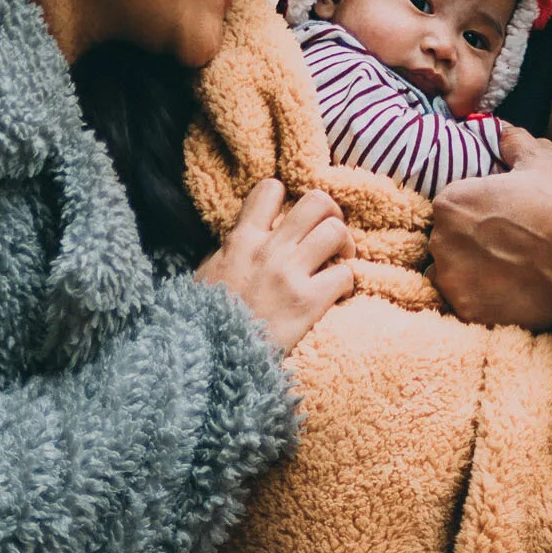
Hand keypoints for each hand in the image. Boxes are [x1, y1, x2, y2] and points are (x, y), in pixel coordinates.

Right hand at [197, 180, 355, 352]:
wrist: (208, 363)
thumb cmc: (205, 322)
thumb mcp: (207, 275)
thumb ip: (229, 252)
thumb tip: (242, 241)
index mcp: (241, 240)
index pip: (271, 189)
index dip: (288, 197)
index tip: (294, 219)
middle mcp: (268, 249)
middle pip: (316, 202)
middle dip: (330, 213)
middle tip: (329, 234)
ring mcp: (289, 274)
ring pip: (336, 231)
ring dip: (344, 245)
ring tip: (341, 261)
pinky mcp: (307, 303)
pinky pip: (344, 274)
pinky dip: (347, 282)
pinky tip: (338, 293)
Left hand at [429, 126, 551, 329]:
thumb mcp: (541, 162)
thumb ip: (513, 141)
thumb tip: (501, 131)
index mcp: (452, 201)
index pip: (449, 205)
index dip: (474, 209)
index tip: (496, 216)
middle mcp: (442, 240)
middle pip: (446, 238)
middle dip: (469, 239)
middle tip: (504, 242)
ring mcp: (453, 279)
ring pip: (449, 271)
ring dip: (469, 269)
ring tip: (504, 267)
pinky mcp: (467, 311)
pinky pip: (462, 301)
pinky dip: (479, 296)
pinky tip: (506, 289)